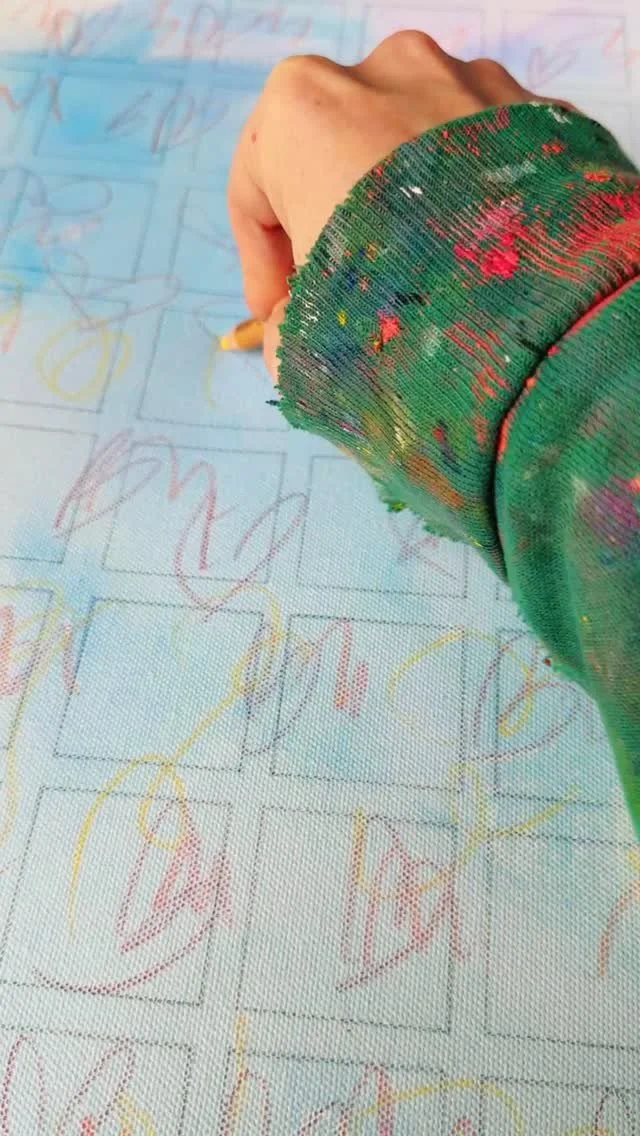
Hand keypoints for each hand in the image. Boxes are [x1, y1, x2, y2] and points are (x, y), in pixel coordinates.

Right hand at [228, 32, 562, 376]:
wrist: (527, 308)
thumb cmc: (393, 307)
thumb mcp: (305, 338)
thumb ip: (283, 330)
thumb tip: (290, 334)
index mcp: (299, 106)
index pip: (254, 192)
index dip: (263, 269)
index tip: (280, 317)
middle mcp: (381, 69)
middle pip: (334, 162)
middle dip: (334, 232)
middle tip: (346, 304)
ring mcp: (463, 78)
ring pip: (408, 155)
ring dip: (401, 216)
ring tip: (419, 289)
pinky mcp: (528, 109)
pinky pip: (475, 160)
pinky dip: (462, 206)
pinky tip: (470, 271)